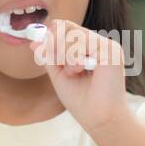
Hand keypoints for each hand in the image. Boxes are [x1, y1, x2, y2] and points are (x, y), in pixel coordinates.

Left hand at [30, 19, 131, 135]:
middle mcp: (100, 44)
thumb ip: (49, 57)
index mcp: (89, 48)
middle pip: (68, 27)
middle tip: (58, 63)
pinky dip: (73, 59)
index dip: (51, 34)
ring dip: (65, 55)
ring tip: (73, 72)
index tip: (37, 45)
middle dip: (55, 45)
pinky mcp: (111, 51)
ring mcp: (107, 46)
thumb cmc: (81, 100)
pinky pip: (83, 43)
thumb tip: (33, 42)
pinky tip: (78, 70)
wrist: (98, 117)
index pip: (68, 29)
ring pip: (74, 35)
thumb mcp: (59, 75)